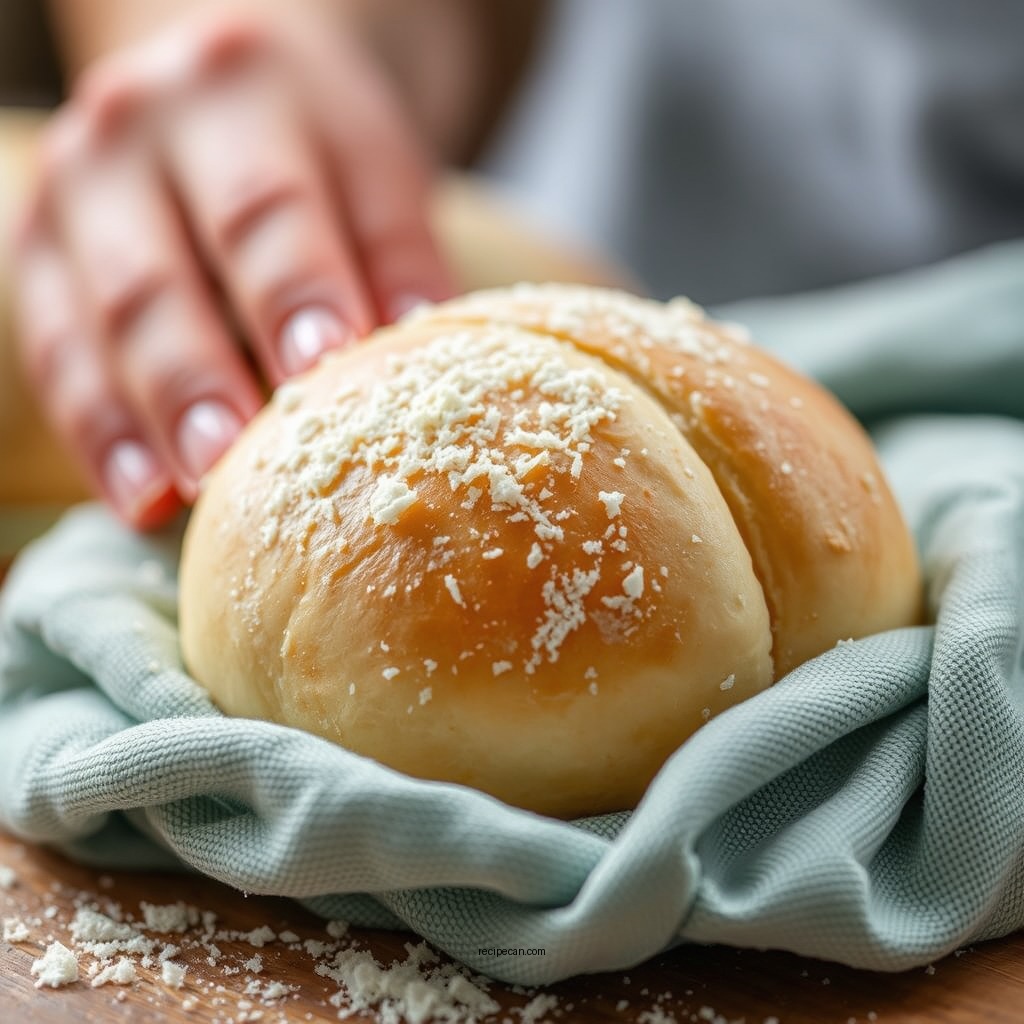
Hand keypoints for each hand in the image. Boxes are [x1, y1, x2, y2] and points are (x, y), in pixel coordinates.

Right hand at [12, 8, 454, 527]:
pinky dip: (101, 432)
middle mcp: (135, 129)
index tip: (326, 368)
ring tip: (189, 494)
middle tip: (236, 461)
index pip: (267, 207)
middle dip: (198, 376)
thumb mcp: (377, 173)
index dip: (294, 294)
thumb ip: (397, 256)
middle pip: (160, 272)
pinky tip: (141, 496)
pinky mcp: (39, 251)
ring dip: (144, 419)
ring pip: (97, 322)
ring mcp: (72, 191)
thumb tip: (422, 360)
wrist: (237, 93)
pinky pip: (57, 354)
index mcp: (240, 88)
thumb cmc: (322, 150)